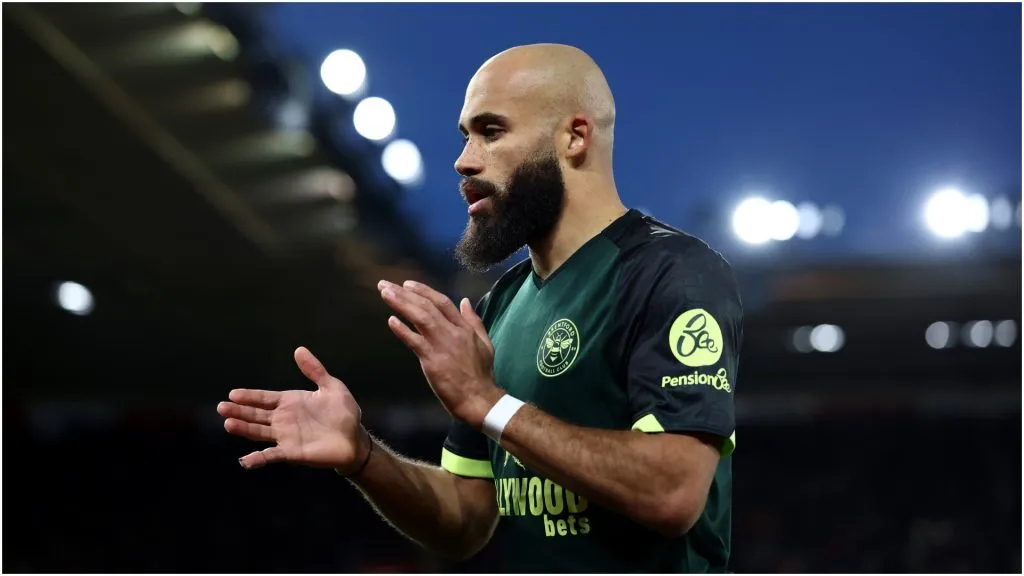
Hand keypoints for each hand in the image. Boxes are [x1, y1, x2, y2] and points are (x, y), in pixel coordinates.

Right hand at [218, 346, 368, 472]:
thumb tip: (299, 350)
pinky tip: (244, 461)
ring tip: (228, 424)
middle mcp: (283, 419)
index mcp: (290, 402)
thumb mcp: (331, 387)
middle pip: (256, 414)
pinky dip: (257, 459)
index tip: (233, 394)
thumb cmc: (344, 413)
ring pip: (259, 432)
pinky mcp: (291, 453)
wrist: (355, 439)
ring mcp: (285, 436)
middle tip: (221, 407)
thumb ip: (315, 370)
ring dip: (244, 429)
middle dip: (239, 411)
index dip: (249, 396)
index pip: (264, 398)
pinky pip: (271, 456)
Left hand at [378, 280, 502, 427]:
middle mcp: (453, 332)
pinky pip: (414, 342)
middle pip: (427, 306)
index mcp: (464, 327)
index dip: (424, 291)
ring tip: (385, 293)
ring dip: (401, 303)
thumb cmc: (481, 374)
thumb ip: (474, 320)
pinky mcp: (433, 361)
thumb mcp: (484, 342)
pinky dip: (402, 330)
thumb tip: (465, 301)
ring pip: (420, 318)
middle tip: (385, 284)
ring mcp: (442, 345)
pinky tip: (391, 320)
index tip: (407, 284)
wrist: (478, 398)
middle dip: (405, 293)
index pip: (442, 302)